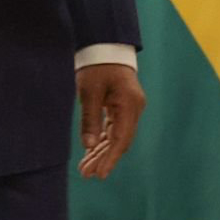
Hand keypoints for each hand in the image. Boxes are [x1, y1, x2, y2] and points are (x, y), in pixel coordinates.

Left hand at [75, 63, 144, 179]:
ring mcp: (130, 107)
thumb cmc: (97, 66)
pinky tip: (92, 151)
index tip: (100, 175)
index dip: (111, 159)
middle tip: (86, 174)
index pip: (121, 139)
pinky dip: (104, 139)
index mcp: (129, 105)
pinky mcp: (123, 105)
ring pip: (117, 136)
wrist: (105, 45)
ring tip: (85, 168)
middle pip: (120, 140)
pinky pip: (115, 127)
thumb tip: (89, 145)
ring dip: (103, 151)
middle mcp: (134, 108)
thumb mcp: (89, 92)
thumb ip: (90, 119)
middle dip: (104, 158)